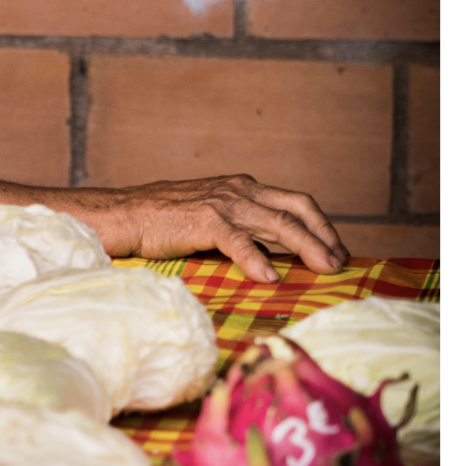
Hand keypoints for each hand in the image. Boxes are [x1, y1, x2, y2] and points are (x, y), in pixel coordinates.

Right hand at [93, 176, 347, 283]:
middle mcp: (241, 190)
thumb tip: (276, 257)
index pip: (297, 203)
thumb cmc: (168, 223)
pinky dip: (256, 259)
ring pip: (278, 224)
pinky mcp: (203, 220)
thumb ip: (244, 229)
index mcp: (246, 188)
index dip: (322, 226)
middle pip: (296, 211)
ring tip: (324, 269)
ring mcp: (224, 203)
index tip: (338, 249)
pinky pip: (238, 240)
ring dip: (307, 247)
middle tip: (341, 262)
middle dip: (324, 237)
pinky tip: (269, 277)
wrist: (125, 215)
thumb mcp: (215, 218)